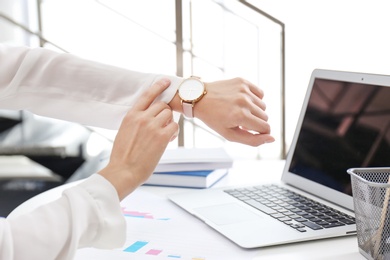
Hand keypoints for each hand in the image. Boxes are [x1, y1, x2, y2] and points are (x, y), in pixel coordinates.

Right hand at [99, 79, 177, 199]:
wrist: (123, 171)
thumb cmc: (123, 155)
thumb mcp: (125, 131)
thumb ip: (136, 121)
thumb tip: (149, 116)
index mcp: (131, 115)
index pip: (147, 95)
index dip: (158, 86)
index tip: (166, 81)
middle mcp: (142, 118)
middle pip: (162, 105)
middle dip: (165, 113)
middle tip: (164, 124)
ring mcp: (152, 126)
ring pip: (169, 115)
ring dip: (170, 123)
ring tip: (164, 134)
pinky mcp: (161, 137)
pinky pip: (174, 127)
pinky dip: (174, 132)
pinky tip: (168, 139)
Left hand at [170, 77, 274, 145]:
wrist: (199, 98)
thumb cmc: (213, 119)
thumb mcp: (230, 135)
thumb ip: (252, 140)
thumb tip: (272, 139)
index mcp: (241, 116)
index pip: (265, 128)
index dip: (261, 132)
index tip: (251, 131)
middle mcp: (244, 101)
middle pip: (265, 117)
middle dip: (256, 122)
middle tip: (240, 121)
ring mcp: (244, 90)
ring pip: (263, 105)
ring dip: (254, 111)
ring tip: (239, 111)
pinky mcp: (243, 81)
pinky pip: (260, 93)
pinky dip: (254, 99)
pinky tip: (243, 101)